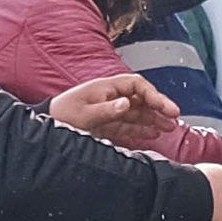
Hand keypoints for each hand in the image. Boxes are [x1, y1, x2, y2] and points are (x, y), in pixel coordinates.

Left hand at [46, 70, 166, 142]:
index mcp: (107, 88)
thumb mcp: (84, 114)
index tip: (166, 107)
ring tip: (170, 128)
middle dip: (159, 107)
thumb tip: (127, 103)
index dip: (154, 95)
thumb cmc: (63, 115)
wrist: (47, 125)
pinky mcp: (107, 124)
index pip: (137, 86)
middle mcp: (111, 97)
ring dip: (154, 119)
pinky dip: (141, 129)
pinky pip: (128, 125)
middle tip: (175, 118)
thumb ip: (106, 110)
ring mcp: (110, 110)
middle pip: (141, 99)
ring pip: (138, 113)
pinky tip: (153, 134)